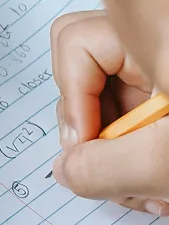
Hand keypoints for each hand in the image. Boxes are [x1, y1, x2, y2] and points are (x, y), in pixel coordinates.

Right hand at [50, 11, 168, 214]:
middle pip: (86, 75)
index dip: (73, 96)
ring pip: (111, 102)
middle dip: (93, 132)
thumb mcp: (164, 161)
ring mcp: (165, 67)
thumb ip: (100, 169)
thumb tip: (66, 169)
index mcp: (152, 37)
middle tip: (119, 165)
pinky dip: (141, 153)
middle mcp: (154, 43)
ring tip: (150, 187)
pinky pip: (138, 115)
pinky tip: (160, 182)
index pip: (75, 42)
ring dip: (118, 152)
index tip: (92, 140)